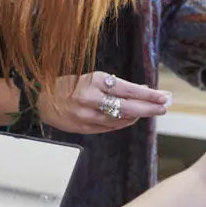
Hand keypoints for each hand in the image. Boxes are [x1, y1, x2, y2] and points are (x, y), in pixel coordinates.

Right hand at [39, 72, 169, 134]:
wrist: (39, 101)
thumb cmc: (67, 85)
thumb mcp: (91, 78)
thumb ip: (115, 86)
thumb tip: (142, 90)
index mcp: (94, 82)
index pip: (128, 90)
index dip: (148, 95)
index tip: (164, 96)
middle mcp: (92, 100)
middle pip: (129, 108)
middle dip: (150, 108)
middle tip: (165, 106)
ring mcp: (89, 117)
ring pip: (122, 119)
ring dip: (139, 116)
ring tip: (152, 110)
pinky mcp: (86, 128)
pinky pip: (111, 127)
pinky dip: (124, 122)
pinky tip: (133, 118)